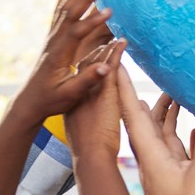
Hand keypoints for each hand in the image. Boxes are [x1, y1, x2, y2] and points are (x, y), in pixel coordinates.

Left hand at [8, 0, 115, 123]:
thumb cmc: (50, 100)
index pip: (76, 32)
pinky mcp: (52, 38)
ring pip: (65, 9)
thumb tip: (106, 67)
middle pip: (71, 14)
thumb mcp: (70, 95)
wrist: (30, 101)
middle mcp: (53, 42)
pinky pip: (58, 12)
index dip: (92, 21)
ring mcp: (51, 38)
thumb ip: (87, 80)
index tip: (110, 11)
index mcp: (59, 55)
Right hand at [62, 40, 126, 161]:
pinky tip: (122, 43)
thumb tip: (89, 124)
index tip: (93, 56)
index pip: (79, 77)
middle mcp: (79, 93)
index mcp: (72, 102)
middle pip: (85, 65)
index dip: (86, 65)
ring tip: (116, 38)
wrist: (90, 156)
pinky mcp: (105, 92)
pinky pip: (111, 67)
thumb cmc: (89, 152)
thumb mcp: (83, 133)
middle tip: (104, 41)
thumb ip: (85, 123)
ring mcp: (91, 90)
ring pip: (98, 63)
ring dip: (107, 49)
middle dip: (94, 52)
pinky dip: (116, 53)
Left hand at [116, 72, 194, 194]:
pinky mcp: (175, 175)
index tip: (115, 56)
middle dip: (139, 88)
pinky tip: (188, 117)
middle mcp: (152, 158)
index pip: (131, 112)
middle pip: (141, 116)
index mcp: (151, 156)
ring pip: (158, 129)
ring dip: (163, 106)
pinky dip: (177, 125)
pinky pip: (172, 142)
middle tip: (141, 62)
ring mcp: (163, 167)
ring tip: (170, 83)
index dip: (122, 83)